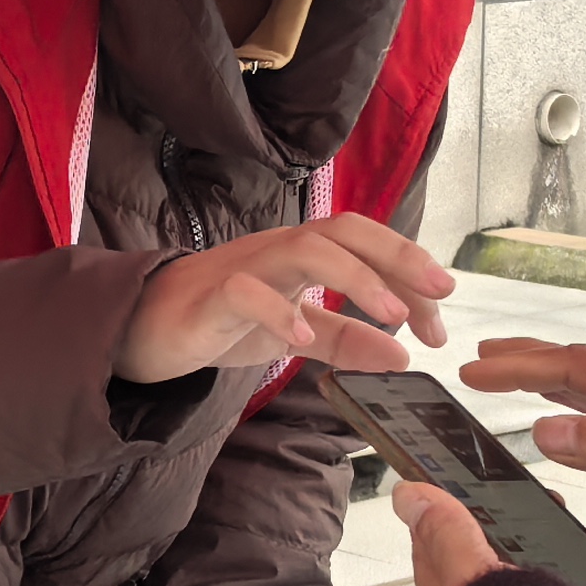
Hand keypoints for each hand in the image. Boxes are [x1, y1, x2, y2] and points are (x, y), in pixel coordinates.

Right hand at [117, 215, 451, 384]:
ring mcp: (245, 267)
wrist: (145, 327)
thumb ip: (346, 341)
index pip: (366, 245)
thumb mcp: (296, 334)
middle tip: (440, 295)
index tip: (440, 319)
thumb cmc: (222, 321)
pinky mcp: (211, 296)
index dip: (409, 272)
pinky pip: (246, 292)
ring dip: (356, 279)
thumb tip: (403, 355)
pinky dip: (278, 311)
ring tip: (391, 317)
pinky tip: (302, 340)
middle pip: (344, 230)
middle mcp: (279, 249)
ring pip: (304, 248)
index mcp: (303, 255)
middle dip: (398, 257)